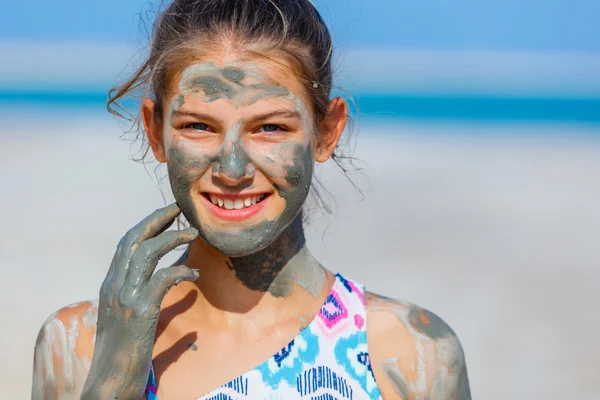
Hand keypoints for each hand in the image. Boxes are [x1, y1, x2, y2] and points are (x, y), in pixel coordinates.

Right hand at [81, 203, 198, 399]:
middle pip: (133, 240)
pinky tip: (194, 273)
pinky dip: (179, 270)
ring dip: (172, 238)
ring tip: (193, 234)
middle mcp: (113, 286)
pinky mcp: (139, 311)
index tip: (166, 213)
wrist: (110, 381)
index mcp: (110, 286)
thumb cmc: (123, 354)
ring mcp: (125, 297)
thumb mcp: (131, 319)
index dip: (146, 225)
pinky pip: (161, 279)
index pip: (125, 245)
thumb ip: (149, 298)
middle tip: (179, 208)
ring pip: (146, 253)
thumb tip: (180, 284)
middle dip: (157, 219)